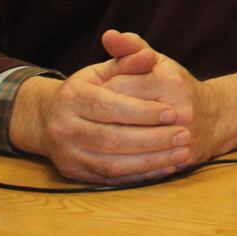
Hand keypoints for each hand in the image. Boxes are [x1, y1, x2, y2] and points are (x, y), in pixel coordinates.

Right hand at [9, 30, 189, 183]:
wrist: (52, 117)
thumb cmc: (90, 89)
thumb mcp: (106, 69)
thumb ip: (129, 59)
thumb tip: (148, 55)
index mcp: (72, 96)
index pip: (110, 106)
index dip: (143, 111)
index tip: (173, 113)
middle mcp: (63, 127)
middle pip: (112, 139)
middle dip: (152, 139)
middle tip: (184, 135)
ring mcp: (67, 154)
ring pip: (112, 164)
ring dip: (150, 161)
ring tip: (181, 153)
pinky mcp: (74, 173)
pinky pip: (110, 179)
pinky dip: (140, 175)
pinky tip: (165, 167)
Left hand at [99, 31, 236, 166]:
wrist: (214, 118)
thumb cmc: (176, 87)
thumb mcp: (157, 62)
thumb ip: (131, 48)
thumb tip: (108, 35)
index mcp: (170, 82)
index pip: (119, 87)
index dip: (101, 92)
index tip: (97, 95)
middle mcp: (179, 109)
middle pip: (121, 118)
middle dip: (101, 119)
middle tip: (93, 118)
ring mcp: (182, 137)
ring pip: (129, 147)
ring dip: (107, 145)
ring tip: (98, 137)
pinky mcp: (181, 159)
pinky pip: (143, 166)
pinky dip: (122, 164)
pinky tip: (111, 157)